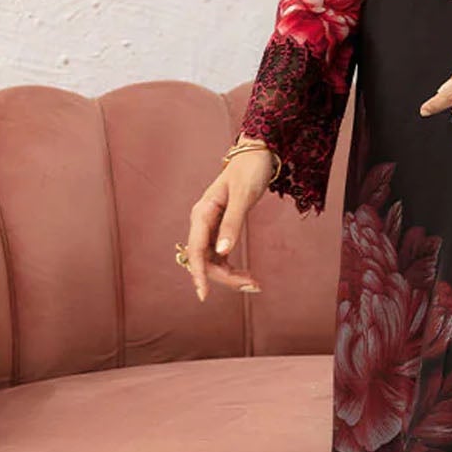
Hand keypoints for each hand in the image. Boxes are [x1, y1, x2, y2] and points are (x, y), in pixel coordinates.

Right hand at [179, 155, 270, 303]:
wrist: (256, 155)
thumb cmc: (249, 171)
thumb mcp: (243, 197)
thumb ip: (232, 224)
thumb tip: (222, 252)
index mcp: (202, 213)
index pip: (195, 251)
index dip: (199, 274)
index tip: (203, 296)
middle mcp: (201, 222)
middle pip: (205, 260)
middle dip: (226, 277)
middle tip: (254, 286)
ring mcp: (209, 227)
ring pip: (213, 261)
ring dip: (230, 275)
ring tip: (254, 283)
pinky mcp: (219, 229)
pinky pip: (220, 256)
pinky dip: (232, 268)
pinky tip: (246, 275)